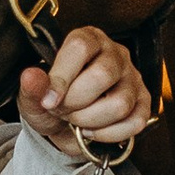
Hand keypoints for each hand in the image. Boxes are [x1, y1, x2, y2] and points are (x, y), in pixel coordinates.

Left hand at [19, 24, 153, 153]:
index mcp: (87, 40)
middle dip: (76, 103)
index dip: (63, 78)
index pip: (80, 48)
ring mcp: (133, 78)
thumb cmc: (52, 103)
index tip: (49, 101)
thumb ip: (32, 87)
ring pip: (120, 103)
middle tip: (63, 110)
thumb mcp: (34, 97)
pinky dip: (110, 134)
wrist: (64, 126)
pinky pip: (135, 122)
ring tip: (78, 120)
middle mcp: (115, 54)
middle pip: (102, 75)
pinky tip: (95, 130)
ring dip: (92, 121)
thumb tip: (30, 77)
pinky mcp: (143, 102)